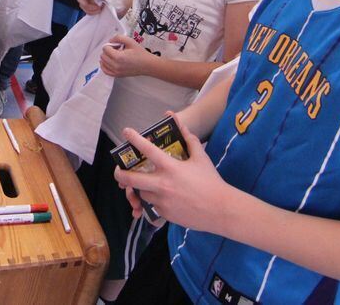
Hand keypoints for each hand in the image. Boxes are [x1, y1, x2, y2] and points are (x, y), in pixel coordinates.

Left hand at [100, 34, 152, 77]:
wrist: (147, 65)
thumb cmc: (140, 54)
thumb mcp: (130, 41)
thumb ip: (118, 38)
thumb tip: (110, 40)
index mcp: (118, 57)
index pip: (105, 48)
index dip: (111, 45)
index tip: (117, 45)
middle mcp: (115, 65)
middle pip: (103, 55)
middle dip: (108, 51)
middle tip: (117, 50)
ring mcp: (116, 71)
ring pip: (102, 62)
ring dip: (107, 57)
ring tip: (115, 55)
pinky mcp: (117, 75)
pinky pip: (105, 70)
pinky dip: (105, 65)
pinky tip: (109, 61)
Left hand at [114, 113, 229, 231]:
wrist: (220, 210)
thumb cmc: (211, 182)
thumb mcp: (201, 158)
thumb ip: (189, 139)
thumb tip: (181, 125)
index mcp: (170, 167)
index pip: (147, 150)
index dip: (134, 139)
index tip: (126, 132)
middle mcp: (162, 184)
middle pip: (130, 179)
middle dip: (120, 174)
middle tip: (119, 170)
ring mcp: (162, 201)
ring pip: (141, 193)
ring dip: (140, 188)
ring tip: (145, 183)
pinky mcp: (164, 214)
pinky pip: (152, 206)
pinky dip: (154, 200)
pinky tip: (162, 197)